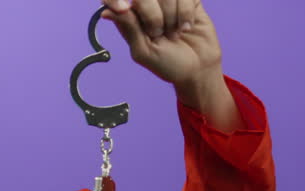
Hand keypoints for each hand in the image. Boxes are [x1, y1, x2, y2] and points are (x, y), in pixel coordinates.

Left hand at [100, 0, 242, 130]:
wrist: (198, 68)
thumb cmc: (167, 64)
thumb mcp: (143, 51)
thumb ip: (128, 28)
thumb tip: (106, 12)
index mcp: (129, 18)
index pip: (114, 0)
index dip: (115, 1)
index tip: (124, 10)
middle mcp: (147, 6)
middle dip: (152, 15)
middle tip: (158, 33)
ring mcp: (168, 1)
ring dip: (171, 17)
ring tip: (174, 34)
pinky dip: (186, 13)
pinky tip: (186, 27)